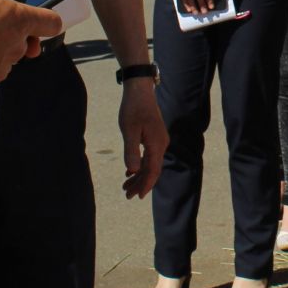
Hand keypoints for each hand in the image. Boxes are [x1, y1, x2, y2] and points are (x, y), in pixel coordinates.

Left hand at [117, 79, 165, 198]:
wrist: (140, 90)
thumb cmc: (133, 108)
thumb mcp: (129, 130)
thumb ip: (131, 150)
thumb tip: (133, 170)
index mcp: (157, 144)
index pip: (153, 170)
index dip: (145, 185)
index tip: (137, 197)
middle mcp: (161, 144)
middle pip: (153, 170)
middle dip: (140, 184)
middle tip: (127, 195)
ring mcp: (159, 141)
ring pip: (150, 164)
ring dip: (139, 176)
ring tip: (126, 186)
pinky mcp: (154, 137)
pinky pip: (149, 156)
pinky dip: (140, 166)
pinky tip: (130, 171)